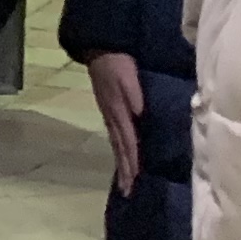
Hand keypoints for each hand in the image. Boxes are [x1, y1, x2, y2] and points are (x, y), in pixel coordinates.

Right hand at [85, 52, 145, 198]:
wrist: (100, 48)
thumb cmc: (118, 62)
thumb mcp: (127, 76)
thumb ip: (134, 95)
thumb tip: (140, 116)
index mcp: (119, 111)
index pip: (128, 142)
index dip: (132, 161)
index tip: (134, 181)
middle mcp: (112, 117)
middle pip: (120, 148)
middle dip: (125, 170)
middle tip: (127, 191)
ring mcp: (109, 114)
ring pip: (117, 144)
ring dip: (122, 163)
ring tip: (125, 181)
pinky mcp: (109, 109)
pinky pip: (114, 135)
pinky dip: (119, 150)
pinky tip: (121, 154)